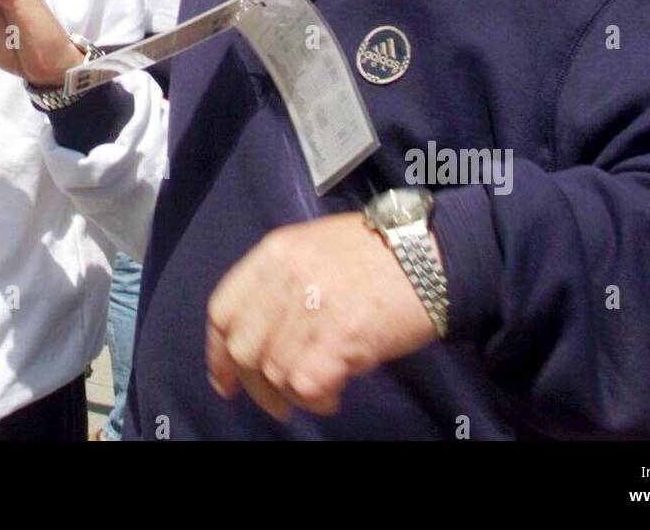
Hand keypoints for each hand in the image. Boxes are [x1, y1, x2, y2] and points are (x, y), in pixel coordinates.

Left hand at [206, 213, 440, 420]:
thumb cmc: (376, 252)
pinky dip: (316, 399)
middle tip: (276, 402)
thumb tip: (260, 328)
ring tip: (319, 390)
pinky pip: (307, 383)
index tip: (225, 379)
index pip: (223, 309)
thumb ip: (281, 279)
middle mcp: (286, 276)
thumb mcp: (314, 246)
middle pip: (244, 348)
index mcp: (274, 252)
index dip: (218, 353)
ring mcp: (313, 305)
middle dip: (255, 385)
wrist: (431, 254)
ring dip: (292, 393)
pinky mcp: (342, 334)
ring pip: (275, 370)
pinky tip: (334, 394)